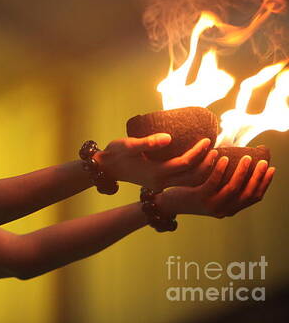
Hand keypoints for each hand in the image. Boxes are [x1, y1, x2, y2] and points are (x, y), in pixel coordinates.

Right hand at [94, 133, 215, 189]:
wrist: (105, 167)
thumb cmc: (115, 153)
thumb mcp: (128, 144)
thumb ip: (148, 142)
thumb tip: (169, 137)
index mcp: (155, 172)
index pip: (184, 164)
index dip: (198, 152)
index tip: (208, 139)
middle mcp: (160, 182)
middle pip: (192, 177)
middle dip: (207, 164)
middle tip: (216, 148)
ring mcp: (161, 185)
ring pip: (190, 182)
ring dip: (204, 171)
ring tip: (213, 156)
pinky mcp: (160, 183)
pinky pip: (184, 181)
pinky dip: (196, 174)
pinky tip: (201, 163)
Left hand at [161, 155, 275, 217]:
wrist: (168, 203)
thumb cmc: (191, 193)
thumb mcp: (212, 192)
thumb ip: (225, 184)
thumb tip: (241, 163)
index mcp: (229, 209)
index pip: (253, 197)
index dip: (264, 183)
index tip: (270, 169)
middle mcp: (223, 210)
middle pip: (247, 193)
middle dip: (257, 176)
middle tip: (262, 161)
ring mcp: (211, 205)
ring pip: (233, 188)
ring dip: (242, 171)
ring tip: (247, 157)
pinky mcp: (198, 198)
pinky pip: (213, 182)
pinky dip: (220, 169)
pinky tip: (223, 158)